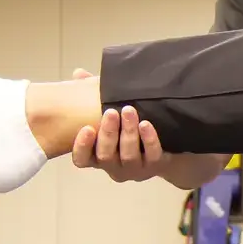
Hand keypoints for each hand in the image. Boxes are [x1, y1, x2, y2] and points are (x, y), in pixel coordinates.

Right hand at [69, 68, 171, 182]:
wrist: (163, 148)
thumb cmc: (127, 129)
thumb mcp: (109, 115)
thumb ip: (92, 98)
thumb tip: (79, 74)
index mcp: (96, 157)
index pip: (81, 159)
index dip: (81, 146)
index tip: (86, 128)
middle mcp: (112, 167)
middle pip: (105, 155)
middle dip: (108, 133)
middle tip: (110, 112)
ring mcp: (134, 169)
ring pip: (128, 155)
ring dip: (128, 132)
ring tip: (129, 110)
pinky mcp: (154, 166)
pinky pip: (151, 155)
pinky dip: (148, 139)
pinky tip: (146, 124)